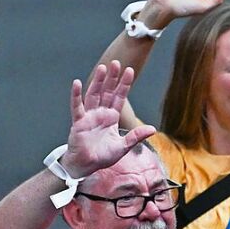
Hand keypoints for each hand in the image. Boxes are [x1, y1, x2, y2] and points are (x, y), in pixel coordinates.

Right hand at [62, 61, 156, 177]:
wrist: (87, 165)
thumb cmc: (103, 156)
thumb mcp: (124, 146)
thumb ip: (136, 136)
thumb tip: (153, 128)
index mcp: (111, 117)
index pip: (119, 97)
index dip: (124, 85)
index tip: (130, 71)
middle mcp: (100, 113)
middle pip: (107, 92)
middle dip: (112, 78)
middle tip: (116, 62)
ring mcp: (89, 116)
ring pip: (94, 94)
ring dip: (98, 81)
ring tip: (102, 68)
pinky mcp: (79, 122)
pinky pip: (77, 106)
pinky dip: (76, 95)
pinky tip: (77, 83)